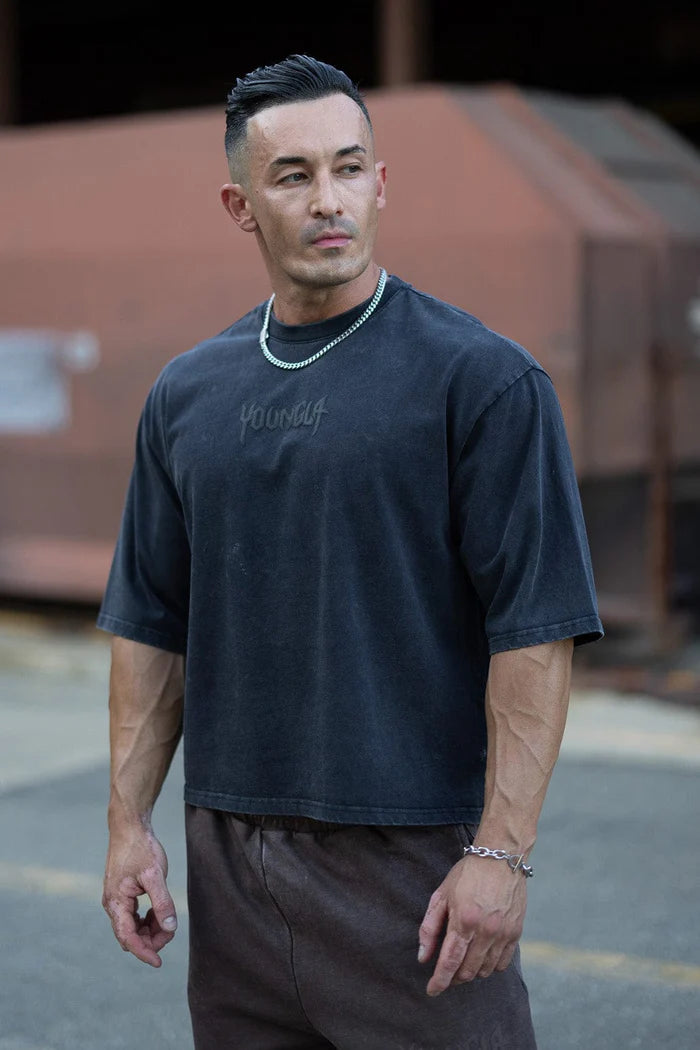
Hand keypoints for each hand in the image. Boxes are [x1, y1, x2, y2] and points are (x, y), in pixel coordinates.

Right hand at [102, 824, 177, 967]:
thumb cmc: (140, 848)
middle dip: (150, 939)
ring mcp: (116, 900)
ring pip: (132, 927)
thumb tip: (170, 927)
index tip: (158, 962)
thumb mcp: (154, 874)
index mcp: (116, 902)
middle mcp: (112, 905)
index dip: (143, 952)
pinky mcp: (122, 894)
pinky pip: (133, 917)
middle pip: (130, 935)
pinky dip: (147, 919)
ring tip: (166, 920)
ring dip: (149, 930)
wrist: (129, 827)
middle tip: (171, 932)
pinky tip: (159, 912)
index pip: (127, 937)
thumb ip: (162, 902)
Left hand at [417, 854, 526, 995]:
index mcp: (464, 920)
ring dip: (471, 972)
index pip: (449, 962)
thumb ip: (430, 927)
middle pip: (468, 971)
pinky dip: (490, 966)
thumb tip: (423, 957)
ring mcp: (503, 933)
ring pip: (485, 970)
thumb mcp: (441, 895)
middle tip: (447, 973)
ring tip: (463, 962)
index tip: (432, 991)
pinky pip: (502, 963)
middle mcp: (485, 931)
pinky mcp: (516, 933)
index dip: (440, 981)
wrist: (500, 858)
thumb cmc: (467, 874)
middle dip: (454, 977)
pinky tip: (481, 957)